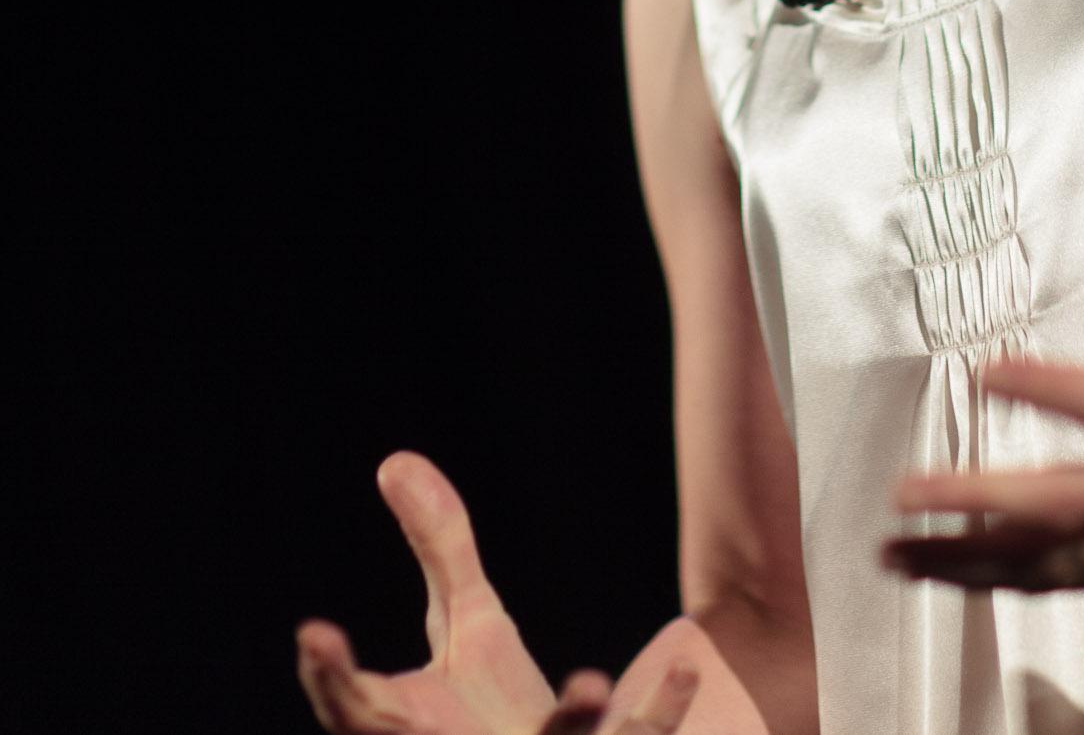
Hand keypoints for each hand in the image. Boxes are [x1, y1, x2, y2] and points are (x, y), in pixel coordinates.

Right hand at [297, 451, 696, 732]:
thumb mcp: (465, 627)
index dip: (330, 679)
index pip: (356, 713)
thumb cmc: (490, 712)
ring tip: (589, 683)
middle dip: (397, 731)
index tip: (313, 633)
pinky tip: (686, 665)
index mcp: (412, 732)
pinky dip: (656, 712)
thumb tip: (395, 460)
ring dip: (571, 723)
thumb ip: (439, 549)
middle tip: (384, 694)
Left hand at [883, 122, 1083, 588]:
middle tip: (908, 490)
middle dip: (979, 500)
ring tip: (899, 552)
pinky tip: (956, 578)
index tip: (984, 369)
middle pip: (1061, 503)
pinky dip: (1008, 583)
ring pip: (1052, 560)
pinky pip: (1070, 584)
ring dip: (972, 558)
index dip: (1040, 385)